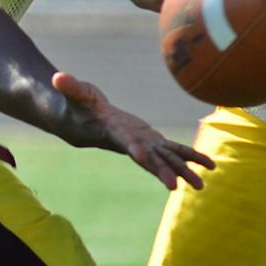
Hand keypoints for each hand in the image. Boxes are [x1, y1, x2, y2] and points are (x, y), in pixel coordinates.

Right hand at [52, 70, 212, 188]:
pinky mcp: (151, 139)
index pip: (125, 142)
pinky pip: (174, 149)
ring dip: (183, 170)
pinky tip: (208, 165)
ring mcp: (143, 143)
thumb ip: (70, 87)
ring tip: (201, 185)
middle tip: (174, 187)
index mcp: (115, 132)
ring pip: (166, 158)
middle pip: (148, 158)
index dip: (134, 150)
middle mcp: (131, 143)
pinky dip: (191, 156)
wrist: (81, 122)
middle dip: (161, 171)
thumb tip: (56, 78)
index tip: (143, 159)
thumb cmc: (77, 105)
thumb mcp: (76, 94)